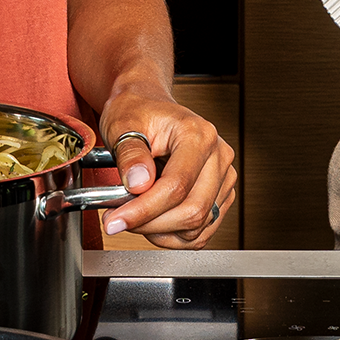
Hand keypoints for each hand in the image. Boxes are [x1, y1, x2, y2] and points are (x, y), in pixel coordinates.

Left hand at [97, 88, 236, 247]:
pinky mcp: (220, 194)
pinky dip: (175, 235)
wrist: (147, 104)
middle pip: (192, 211)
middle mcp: (218, 156)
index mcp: (198, 135)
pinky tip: (154, 221)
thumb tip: (139, 184)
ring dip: (161, 231)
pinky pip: (202, 231)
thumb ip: (131, 154)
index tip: (116, 219)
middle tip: (118, 219)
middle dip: (150, 224)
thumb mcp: (122, 124)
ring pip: (198, 226)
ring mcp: (223, 177)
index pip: (177, 186)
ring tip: (135, 215)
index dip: (144, 210)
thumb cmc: (137, 110)